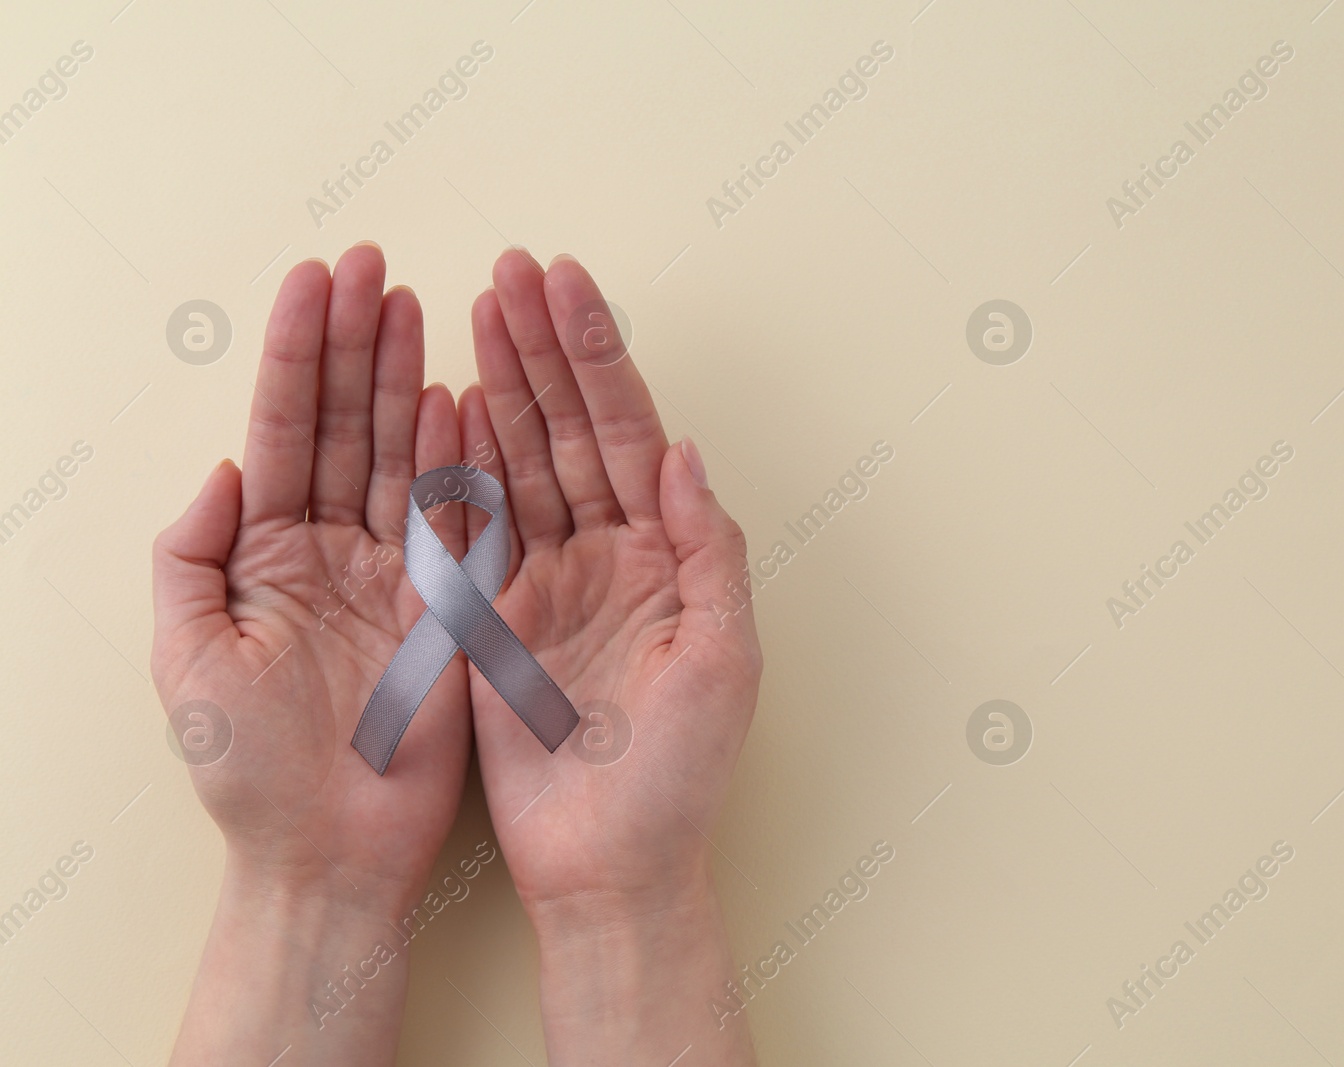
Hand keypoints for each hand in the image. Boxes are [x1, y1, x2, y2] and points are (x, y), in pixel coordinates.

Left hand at [154, 245, 471, 1063]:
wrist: (330, 855)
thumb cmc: (249, 772)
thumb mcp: (188, 660)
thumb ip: (192, 556)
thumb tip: (223, 466)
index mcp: (265, 555)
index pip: (285, 430)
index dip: (299, 353)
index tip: (316, 279)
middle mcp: (331, 550)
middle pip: (346, 425)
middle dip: (356, 342)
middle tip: (373, 266)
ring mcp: (394, 573)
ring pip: (400, 456)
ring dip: (408, 379)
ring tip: (417, 306)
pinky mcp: (448, 606)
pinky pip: (456, 519)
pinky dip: (459, 458)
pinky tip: (460, 398)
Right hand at [462, 249, 761, 1062]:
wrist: (609, 865)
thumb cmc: (681, 776)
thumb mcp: (721, 661)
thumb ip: (707, 551)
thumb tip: (682, 451)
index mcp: (667, 554)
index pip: (628, 432)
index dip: (597, 357)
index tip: (567, 284)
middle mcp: (609, 553)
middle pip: (570, 428)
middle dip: (542, 348)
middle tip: (509, 269)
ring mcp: (549, 579)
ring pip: (520, 462)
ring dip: (499, 384)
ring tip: (472, 309)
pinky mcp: (495, 617)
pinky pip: (474, 526)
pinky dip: (459, 464)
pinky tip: (446, 403)